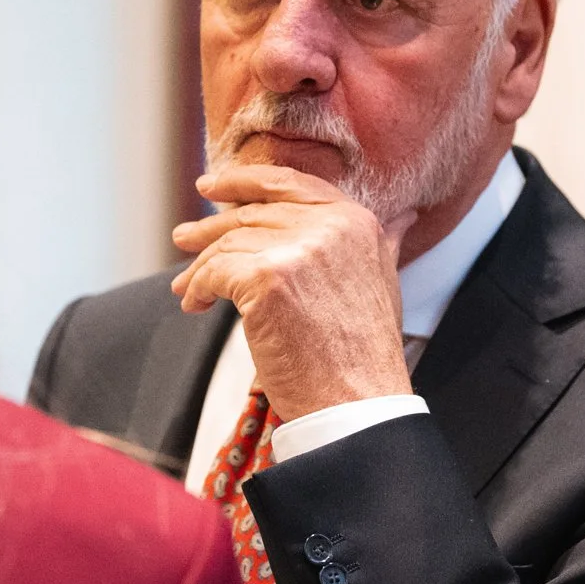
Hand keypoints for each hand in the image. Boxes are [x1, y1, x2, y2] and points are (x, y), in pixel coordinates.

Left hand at [171, 164, 415, 421]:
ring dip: (201, 269)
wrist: (357, 402)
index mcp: (354, 220)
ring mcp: (297, 250)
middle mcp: (328, 225)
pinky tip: (194, 305)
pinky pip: (215, 272)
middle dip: (210, 228)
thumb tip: (401, 217)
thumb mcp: (383, 281)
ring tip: (185, 288)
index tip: (211, 185)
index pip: (288, 183)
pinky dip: (198, 288)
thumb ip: (383, 241)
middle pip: (251, 214)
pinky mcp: (267, 279)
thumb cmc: (364, 354)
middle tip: (183, 237)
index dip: (244, 182)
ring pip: (228, 245)